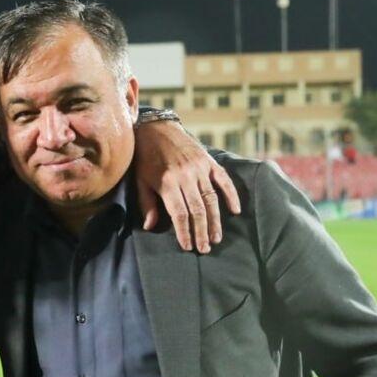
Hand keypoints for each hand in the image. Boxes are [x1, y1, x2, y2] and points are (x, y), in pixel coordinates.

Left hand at [134, 121, 240, 252]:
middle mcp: (186, 176)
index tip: (188, 246)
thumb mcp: (140, 180)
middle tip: (206, 249)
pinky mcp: (209, 161)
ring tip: (216, 237)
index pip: (180, 213)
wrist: (157, 128)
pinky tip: (236, 210)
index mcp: (167, 182)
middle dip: (202, 231)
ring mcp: (199, 168)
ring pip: (211, 198)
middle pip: (198, 209)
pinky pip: (224, 179)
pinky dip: (231, 195)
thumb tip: (150, 226)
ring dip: (215, 220)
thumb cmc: (145, 157)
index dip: (185, 232)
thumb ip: (147, 203)